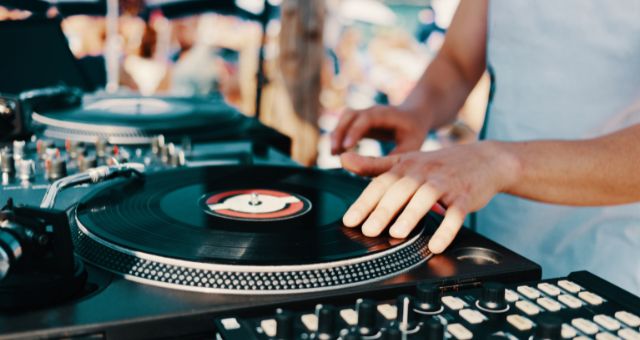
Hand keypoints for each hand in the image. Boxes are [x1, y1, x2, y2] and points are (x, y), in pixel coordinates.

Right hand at [330, 105, 430, 154]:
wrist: (414, 116)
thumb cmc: (414, 132)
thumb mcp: (411, 145)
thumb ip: (396, 157)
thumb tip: (378, 170)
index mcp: (385, 114)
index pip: (366, 118)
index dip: (354, 131)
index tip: (346, 148)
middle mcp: (371, 111)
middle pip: (349, 115)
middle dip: (339, 133)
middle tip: (334, 154)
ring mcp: (364, 115)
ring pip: (344, 119)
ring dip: (336, 134)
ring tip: (334, 154)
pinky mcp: (359, 122)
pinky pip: (344, 126)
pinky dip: (338, 137)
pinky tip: (338, 153)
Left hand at [340, 141, 519, 253]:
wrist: (484, 159)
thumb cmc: (438, 165)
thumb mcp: (406, 161)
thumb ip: (374, 164)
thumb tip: (343, 160)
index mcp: (406, 166)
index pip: (381, 183)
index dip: (364, 201)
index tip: (349, 220)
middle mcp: (424, 173)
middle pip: (400, 190)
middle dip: (383, 210)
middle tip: (369, 230)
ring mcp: (445, 184)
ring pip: (426, 198)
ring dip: (411, 215)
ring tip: (397, 233)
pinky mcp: (464, 197)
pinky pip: (455, 213)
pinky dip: (446, 230)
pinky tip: (435, 245)